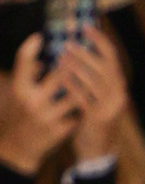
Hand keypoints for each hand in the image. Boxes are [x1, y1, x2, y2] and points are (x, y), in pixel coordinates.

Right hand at [0, 38, 75, 177]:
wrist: (19, 147)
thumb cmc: (21, 112)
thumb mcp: (18, 92)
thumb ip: (28, 72)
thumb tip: (42, 50)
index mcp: (19, 88)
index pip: (24, 59)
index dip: (32, 46)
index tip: (40, 37)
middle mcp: (32, 101)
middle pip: (59, 75)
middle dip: (71, 67)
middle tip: (80, 59)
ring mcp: (46, 117)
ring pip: (74, 95)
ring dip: (81, 88)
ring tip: (88, 81)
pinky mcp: (59, 131)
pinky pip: (78, 113)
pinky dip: (82, 107)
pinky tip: (87, 103)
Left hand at [53, 24, 127, 161]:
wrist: (99, 149)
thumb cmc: (94, 118)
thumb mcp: (99, 95)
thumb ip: (95, 76)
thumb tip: (79, 49)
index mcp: (119, 86)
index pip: (112, 58)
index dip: (100, 40)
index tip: (86, 27)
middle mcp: (119, 95)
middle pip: (104, 67)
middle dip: (85, 53)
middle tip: (68, 43)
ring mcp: (110, 107)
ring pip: (94, 81)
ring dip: (77, 66)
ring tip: (62, 56)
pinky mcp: (98, 118)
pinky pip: (84, 97)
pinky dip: (72, 84)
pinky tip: (61, 75)